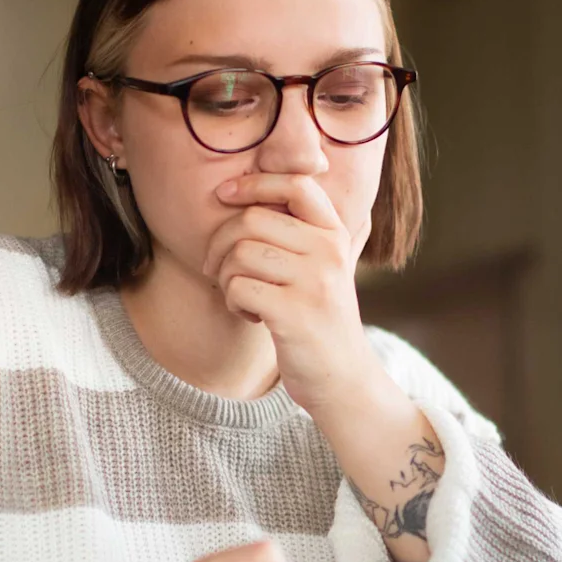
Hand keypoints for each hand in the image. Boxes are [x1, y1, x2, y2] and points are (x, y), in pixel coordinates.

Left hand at [202, 173, 380, 416]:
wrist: (343, 379)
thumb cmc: (319, 319)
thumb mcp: (321, 268)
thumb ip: (297, 232)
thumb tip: (244, 194)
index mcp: (335, 234)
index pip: (296, 184)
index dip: (254, 182)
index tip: (224, 195)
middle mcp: (329, 252)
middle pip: (252, 220)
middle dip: (220, 243)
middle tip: (218, 269)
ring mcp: (315, 283)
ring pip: (240, 254)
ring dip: (225, 277)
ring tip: (240, 295)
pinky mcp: (294, 314)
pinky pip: (238, 287)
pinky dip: (232, 302)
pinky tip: (250, 315)